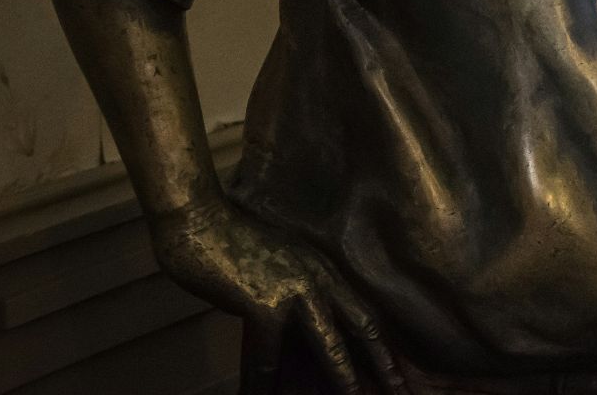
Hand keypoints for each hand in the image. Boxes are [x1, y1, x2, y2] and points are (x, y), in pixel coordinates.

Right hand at [152, 198, 408, 393]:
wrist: (197, 219)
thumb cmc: (228, 240)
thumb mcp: (276, 263)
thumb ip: (292, 289)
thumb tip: (295, 324)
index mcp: (322, 267)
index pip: (362, 308)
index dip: (381, 340)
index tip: (396, 365)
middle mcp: (317, 277)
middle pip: (361, 326)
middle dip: (381, 362)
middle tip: (399, 388)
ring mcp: (295, 290)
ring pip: (330, 346)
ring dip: (343, 378)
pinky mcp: (265, 305)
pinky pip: (268, 359)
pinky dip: (264, 385)